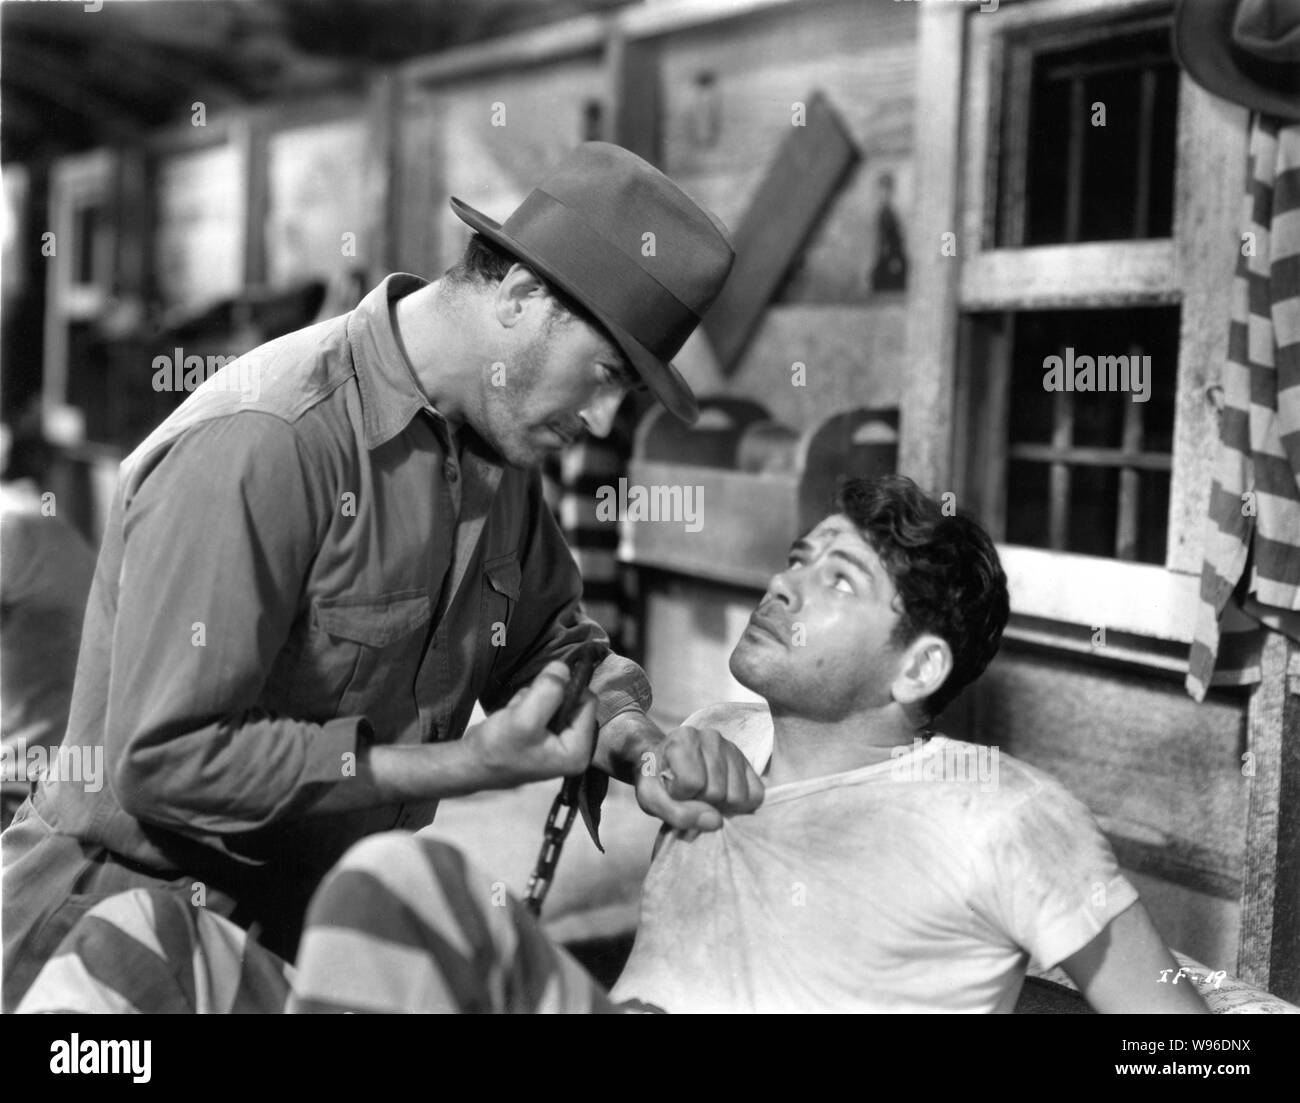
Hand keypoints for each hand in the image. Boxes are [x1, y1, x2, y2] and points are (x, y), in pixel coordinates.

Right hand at [461, 661, 597, 789]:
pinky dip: (525, 706)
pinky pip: (541, 707)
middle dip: (546, 697)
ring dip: (533, 700)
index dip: (568, 688)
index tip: (542, 687)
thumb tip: (564, 666)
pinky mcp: (541, 736)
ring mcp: (556, 742)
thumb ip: (549, 690)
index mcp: (578, 751)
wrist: (467, 765)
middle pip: (572, 701)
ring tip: (515, 714)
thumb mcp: (525, 717)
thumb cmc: (497, 748)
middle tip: (524, 708)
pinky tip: (511, 717)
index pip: (588, 703)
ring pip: (554, 701)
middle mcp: (573, 748)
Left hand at [634, 725, 763, 832]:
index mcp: (683, 738)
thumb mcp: (652, 800)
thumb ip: (678, 813)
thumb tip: (716, 821)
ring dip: (720, 805)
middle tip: (689, 794)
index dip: (680, 796)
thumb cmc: (658, 781)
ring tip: (704, 793)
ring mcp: (732, 748)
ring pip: (737, 796)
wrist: (666, 765)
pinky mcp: (746, 762)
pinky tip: (722, 794)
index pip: (693, 782)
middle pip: (717, 792)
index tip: (672, 789)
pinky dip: (740, 804)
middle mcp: (711, 737)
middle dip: (701, 802)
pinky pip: (755, 795)